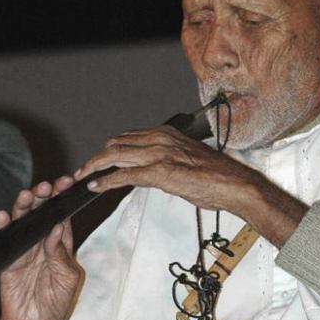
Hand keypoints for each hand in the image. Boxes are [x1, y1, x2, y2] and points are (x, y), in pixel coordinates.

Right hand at [0, 176, 82, 319]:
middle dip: (43, 198)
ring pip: (23, 223)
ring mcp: (24, 251)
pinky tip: (5, 216)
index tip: (67, 185)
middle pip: (41, 215)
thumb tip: (57, 229)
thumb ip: (62, 255)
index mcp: (60, 246)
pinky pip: (6, 241)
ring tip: (28, 195)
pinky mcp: (9, 261)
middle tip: (47, 186)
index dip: (63, 201)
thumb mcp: (68, 278)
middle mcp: (42, 244)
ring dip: (24, 208)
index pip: (62, 217)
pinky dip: (4, 228)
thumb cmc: (57, 304)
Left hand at [77, 126, 259, 213]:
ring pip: (115, 155)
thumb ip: (164, 161)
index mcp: (166, 133)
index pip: (127, 137)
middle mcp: (161, 139)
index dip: (108, 150)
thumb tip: (149, 171)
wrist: (236, 185)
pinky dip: (107, 181)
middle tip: (84, 170)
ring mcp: (160, 154)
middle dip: (96, 157)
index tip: (98, 160)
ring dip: (95, 167)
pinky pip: (125, 175)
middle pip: (116, 143)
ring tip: (83, 177)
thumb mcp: (185, 161)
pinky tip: (97, 186)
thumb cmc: (217, 177)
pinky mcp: (161, 172)